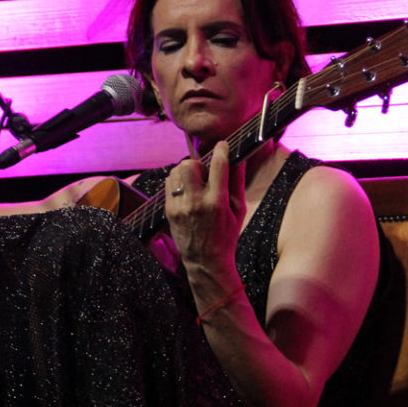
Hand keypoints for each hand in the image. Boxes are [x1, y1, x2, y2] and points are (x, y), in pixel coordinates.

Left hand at [164, 141, 245, 280]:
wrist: (205, 261)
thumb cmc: (226, 236)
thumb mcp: (239, 210)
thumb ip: (237, 182)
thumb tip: (237, 158)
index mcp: (217, 203)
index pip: (218, 166)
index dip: (222, 150)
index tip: (223, 145)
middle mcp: (196, 203)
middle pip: (189, 165)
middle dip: (198, 164)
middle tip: (205, 174)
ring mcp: (179, 207)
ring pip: (176, 171)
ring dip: (186, 172)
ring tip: (195, 183)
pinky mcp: (169, 210)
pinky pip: (169, 183)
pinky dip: (178, 182)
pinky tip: (187, 191)